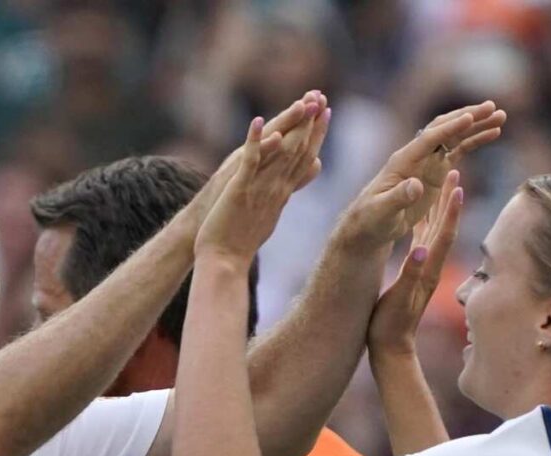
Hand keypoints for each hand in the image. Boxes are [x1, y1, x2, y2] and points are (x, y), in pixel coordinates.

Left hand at [194, 105, 330, 268]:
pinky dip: (254, 141)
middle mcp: (275, 189)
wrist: (225, 262)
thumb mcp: (271, 212)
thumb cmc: (242, 240)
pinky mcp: (239, 191)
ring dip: (291, 125)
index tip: (326, 113)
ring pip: (281, 153)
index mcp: (282, 194)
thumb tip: (307, 177)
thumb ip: (288, 190)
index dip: (316, 135)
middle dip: (310, 123)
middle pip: (298, 151)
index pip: (304, 159)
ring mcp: (259, 189)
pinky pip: (249, 162)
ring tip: (303, 102)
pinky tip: (257, 122)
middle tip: (322, 98)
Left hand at [331, 101, 503, 253]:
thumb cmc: (371, 219)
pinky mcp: (436, 171)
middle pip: (444, 129)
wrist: (371, 224)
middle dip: (468, 118)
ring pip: (455, 137)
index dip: (449, 129)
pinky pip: (458, 151)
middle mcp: (417, 155)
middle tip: (493, 107)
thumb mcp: (381, 211)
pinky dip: (475, 141)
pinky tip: (494, 133)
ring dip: (477, 126)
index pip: (428, 139)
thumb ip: (398, 197)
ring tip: (502, 116)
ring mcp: (427, 162)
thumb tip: (415, 185)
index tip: (470, 118)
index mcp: (402, 161)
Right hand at [368, 170, 462, 357]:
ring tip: (442, 184)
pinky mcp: (414, 274)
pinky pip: (422, 242)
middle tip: (454, 171)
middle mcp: (430, 268)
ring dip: (439, 207)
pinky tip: (420, 214)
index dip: (451, 210)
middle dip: (449, 199)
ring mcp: (423, 270)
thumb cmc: (390, 329)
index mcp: (427, 271)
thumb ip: (409, 275)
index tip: (457, 185)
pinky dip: (424, 223)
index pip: (443, 235)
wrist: (392, 350)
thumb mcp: (398, 301)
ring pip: (434, 232)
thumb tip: (419, 250)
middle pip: (443, 227)